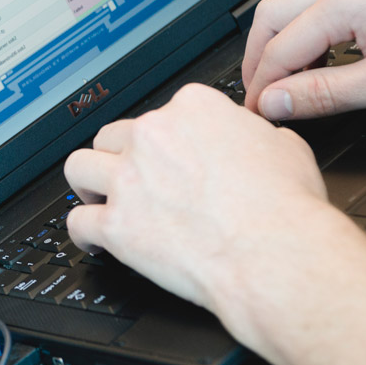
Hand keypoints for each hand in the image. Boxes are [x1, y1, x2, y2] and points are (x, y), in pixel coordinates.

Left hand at [63, 83, 359, 353]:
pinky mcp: (116, 225)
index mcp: (193, 109)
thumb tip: (254, 141)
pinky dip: (83, 233)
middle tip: (132, 178)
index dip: (167, 139)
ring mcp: (129, 179)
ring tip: (98, 198)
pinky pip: (77, 222)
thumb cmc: (284, 208)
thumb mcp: (287, 148)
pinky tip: (94, 241)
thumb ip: (255, 137)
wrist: (274, 255)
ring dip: (88, 183)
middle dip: (120, 157)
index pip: (164, 113)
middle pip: (113, 136)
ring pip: (80, 168)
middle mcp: (154, 136)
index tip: (171, 156)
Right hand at [242, 0, 365, 120]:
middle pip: (269, 15)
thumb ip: (324, 94)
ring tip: (284, 74)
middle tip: (260, 96)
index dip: (261, 88)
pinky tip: (317, 48)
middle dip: (257, 59)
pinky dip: (300, 21)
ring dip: (276, 35)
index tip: (258, 114)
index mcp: (342, 3)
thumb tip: (277, 102)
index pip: (277, 50)